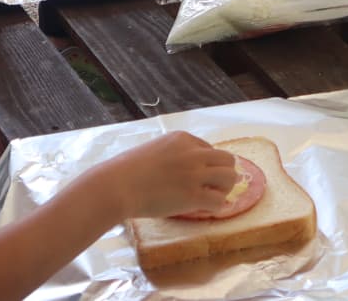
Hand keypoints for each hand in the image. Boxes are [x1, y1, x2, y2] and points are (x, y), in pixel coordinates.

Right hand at [94, 132, 238, 218]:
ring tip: (212, 197)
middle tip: (213, 187)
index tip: (197, 177)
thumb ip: (171, 155)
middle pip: (227, 159)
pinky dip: (216, 206)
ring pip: (230, 177)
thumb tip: (181, 170)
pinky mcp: (193, 195)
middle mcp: (193, 153)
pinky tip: (205, 209)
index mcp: (182, 139)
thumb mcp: (154, 150)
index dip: (206, 165)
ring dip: (224, 189)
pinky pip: (219, 201)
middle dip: (223, 174)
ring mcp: (195, 174)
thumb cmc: (126, 170)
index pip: (209, 149)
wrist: (117, 185)